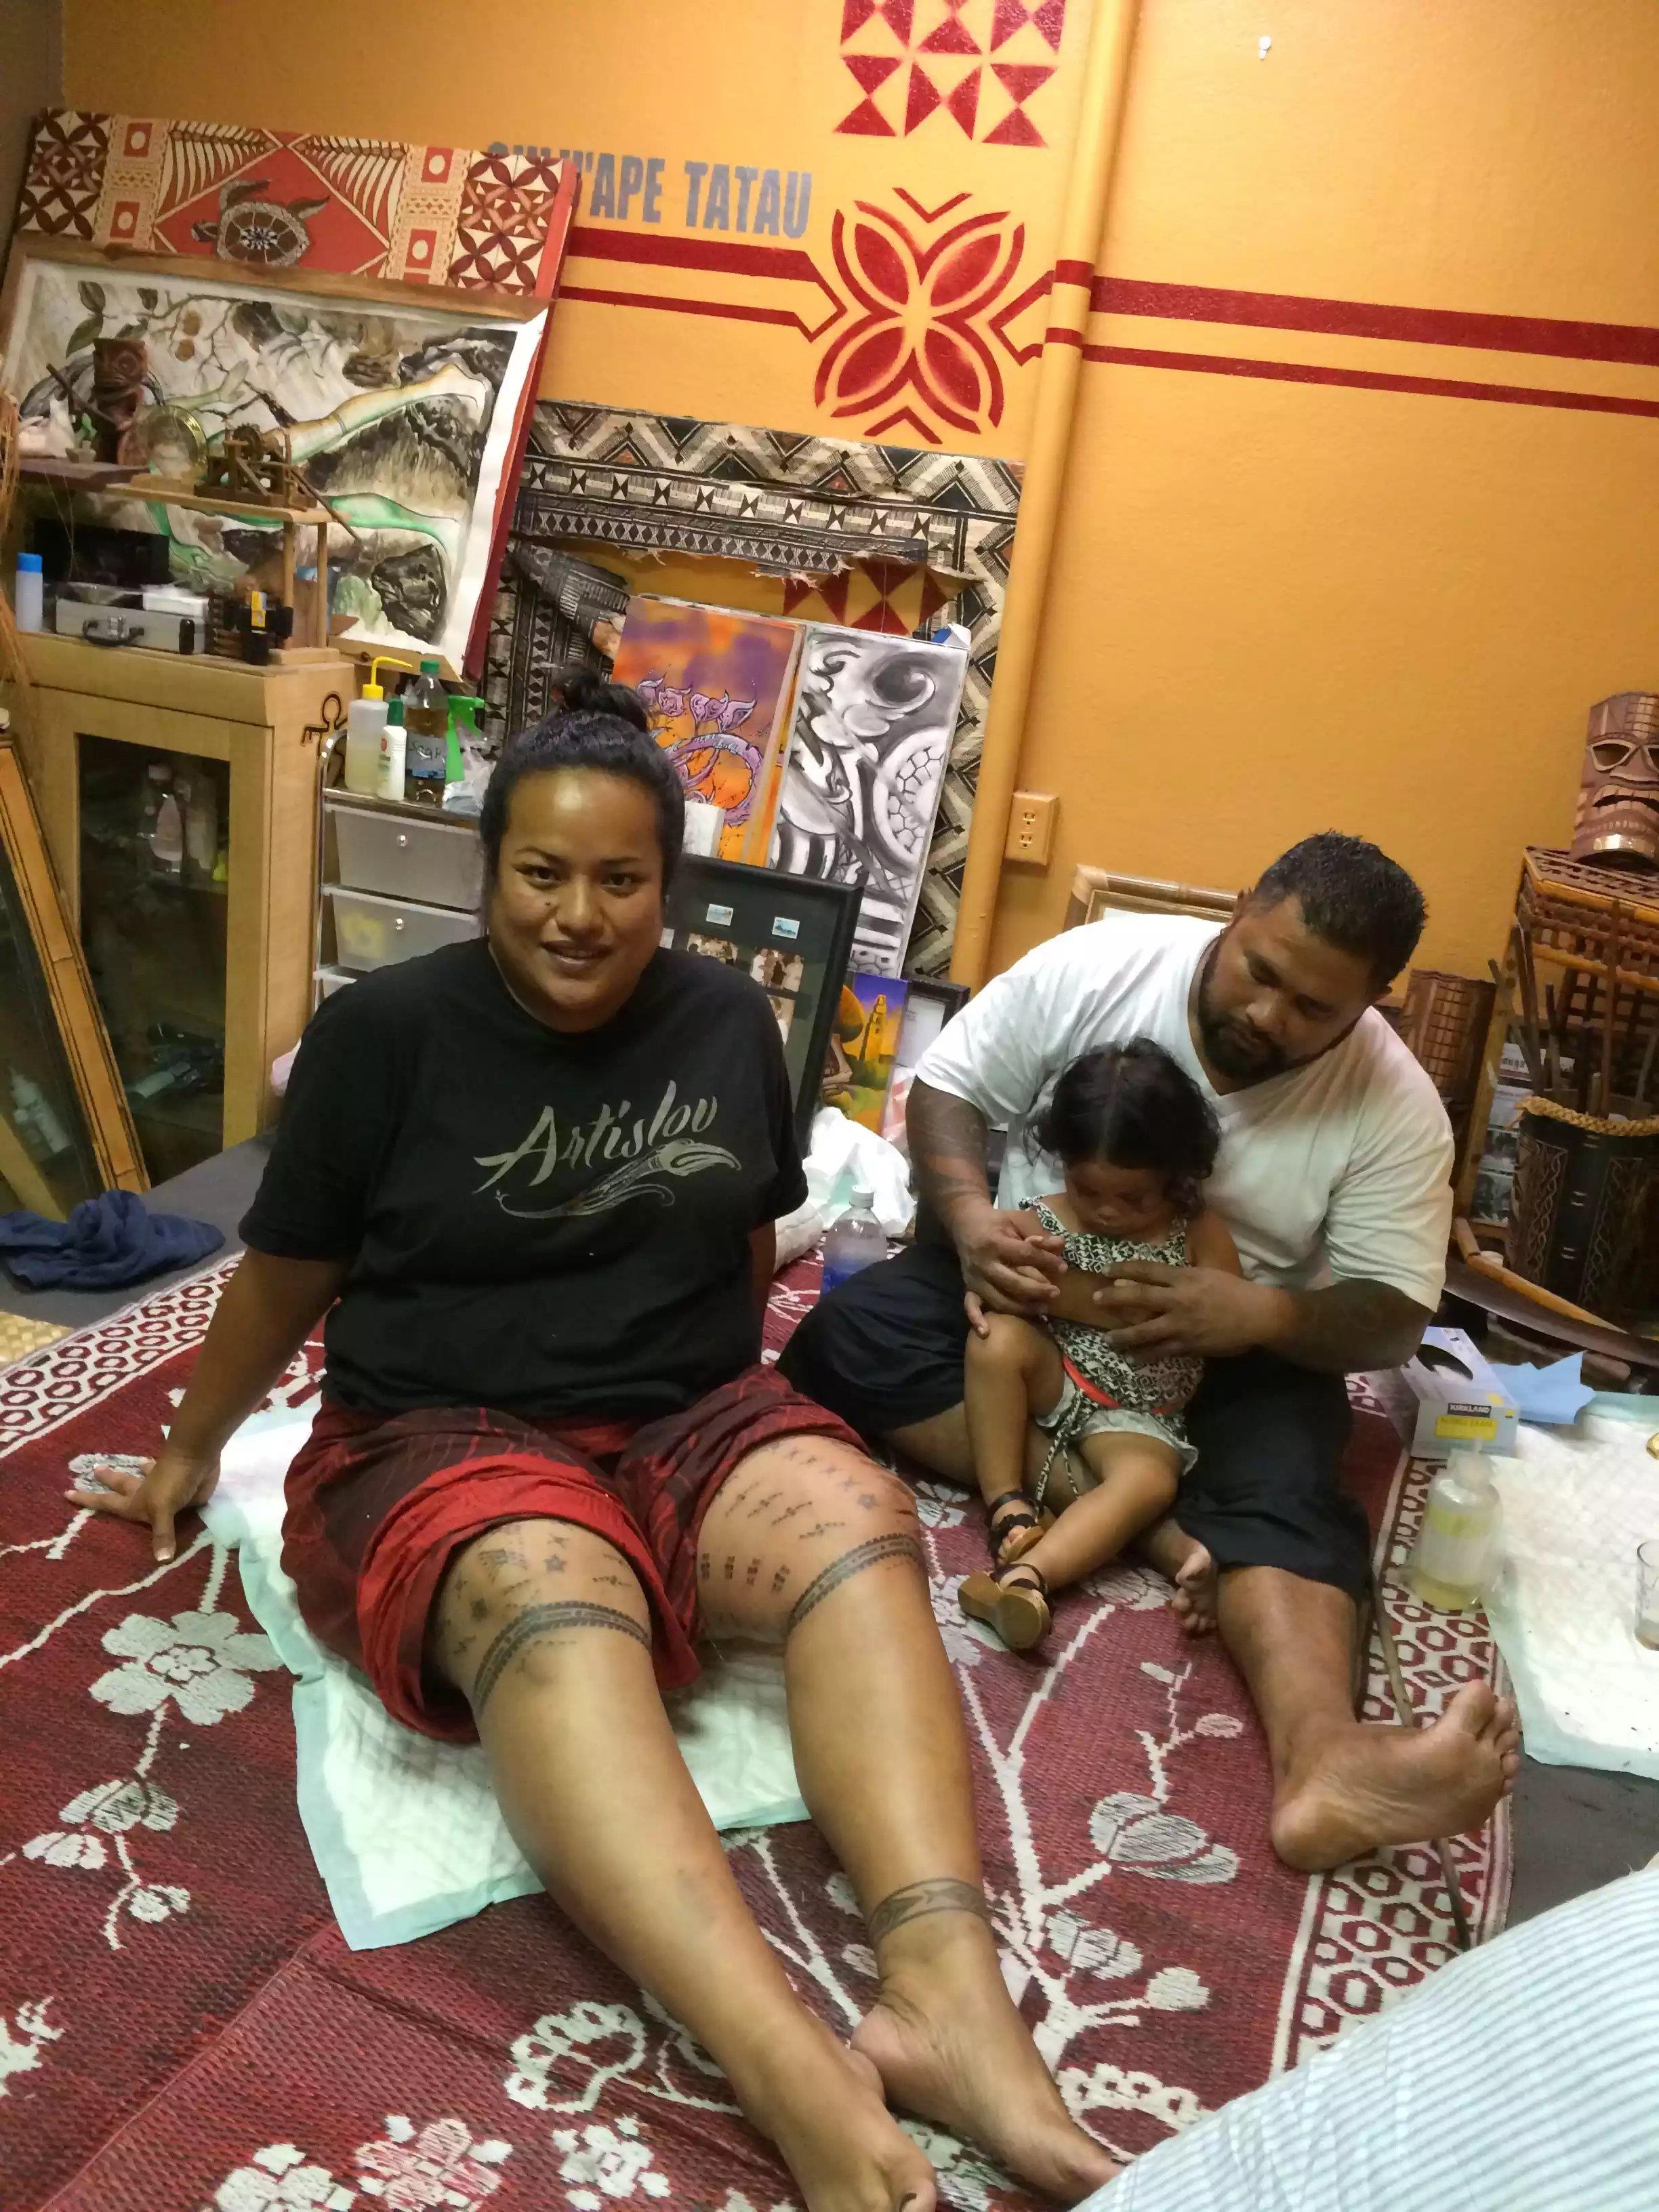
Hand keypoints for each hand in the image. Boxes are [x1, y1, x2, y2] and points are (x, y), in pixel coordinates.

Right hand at [67, 1441, 221, 1561]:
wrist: (197, 1457)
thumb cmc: (173, 1481)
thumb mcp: (163, 1509)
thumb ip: (162, 1533)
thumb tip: (161, 1561)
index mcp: (136, 1500)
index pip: (106, 1502)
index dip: (88, 1500)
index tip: (67, 1493)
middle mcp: (146, 1492)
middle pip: (123, 1486)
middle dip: (109, 1480)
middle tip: (95, 1468)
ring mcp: (165, 1489)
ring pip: (147, 1479)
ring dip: (139, 1471)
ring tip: (136, 1463)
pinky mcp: (184, 1488)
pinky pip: (174, 1487)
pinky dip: (174, 1479)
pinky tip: (175, 1472)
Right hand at [956, 1203, 1065, 1320]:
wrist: (965, 1223)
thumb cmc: (997, 1222)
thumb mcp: (1018, 1220)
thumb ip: (1038, 1232)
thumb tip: (1061, 1244)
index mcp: (995, 1241)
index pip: (1024, 1254)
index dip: (1046, 1261)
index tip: (1063, 1267)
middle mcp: (983, 1262)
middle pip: (1012, 1281)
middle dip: (1037, 1289)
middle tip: (1056, 1293)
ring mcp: (974, 1277)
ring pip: (997, 1298)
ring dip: (1021, 1307)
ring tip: (1042, 1309)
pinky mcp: (968, 1286)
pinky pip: (970, 1305)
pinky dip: (976, 1319)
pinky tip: (986, 1332)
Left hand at [1091, 1263, 1288, 1359]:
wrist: (1256, 1315)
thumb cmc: (1234, 1290)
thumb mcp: (1207, 1273)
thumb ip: (1183, 1275)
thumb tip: (1161, 1275)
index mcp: (1184, 1277)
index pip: (1147, 1270)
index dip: (1124, 1268)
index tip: (1106, 1269)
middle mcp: (1178, 1299)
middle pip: (1139, 1297)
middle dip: (1114, 1298)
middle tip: (1095, 1299)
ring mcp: (1181, 1324)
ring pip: (1145, 1330)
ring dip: (1123, 1336)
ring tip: (1108, 1340)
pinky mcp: (1188, 1344)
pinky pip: (1161, 1351)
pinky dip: (1145, 1356)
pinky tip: (1133, 1360)